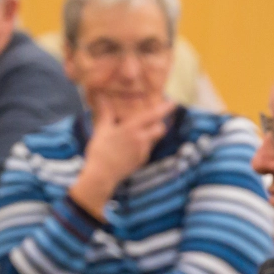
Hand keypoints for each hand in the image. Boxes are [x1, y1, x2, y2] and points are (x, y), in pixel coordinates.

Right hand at [69, 96, 173, 216]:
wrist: (102, 175)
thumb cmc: (100, 151)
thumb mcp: (102, 129)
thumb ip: (106, 113)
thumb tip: (102, 98)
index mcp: (132, 128)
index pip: (153, 116)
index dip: (165, 108)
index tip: (173, 102)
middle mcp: (141, 139)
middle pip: (160, 128)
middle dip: (159, 123)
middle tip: (154, 119)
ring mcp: (143, 151)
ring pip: (153, 139)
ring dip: (149, 134)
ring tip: (137, 132)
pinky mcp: (142, 161)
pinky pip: (146, 149)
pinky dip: (142, 145)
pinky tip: (130, 146)